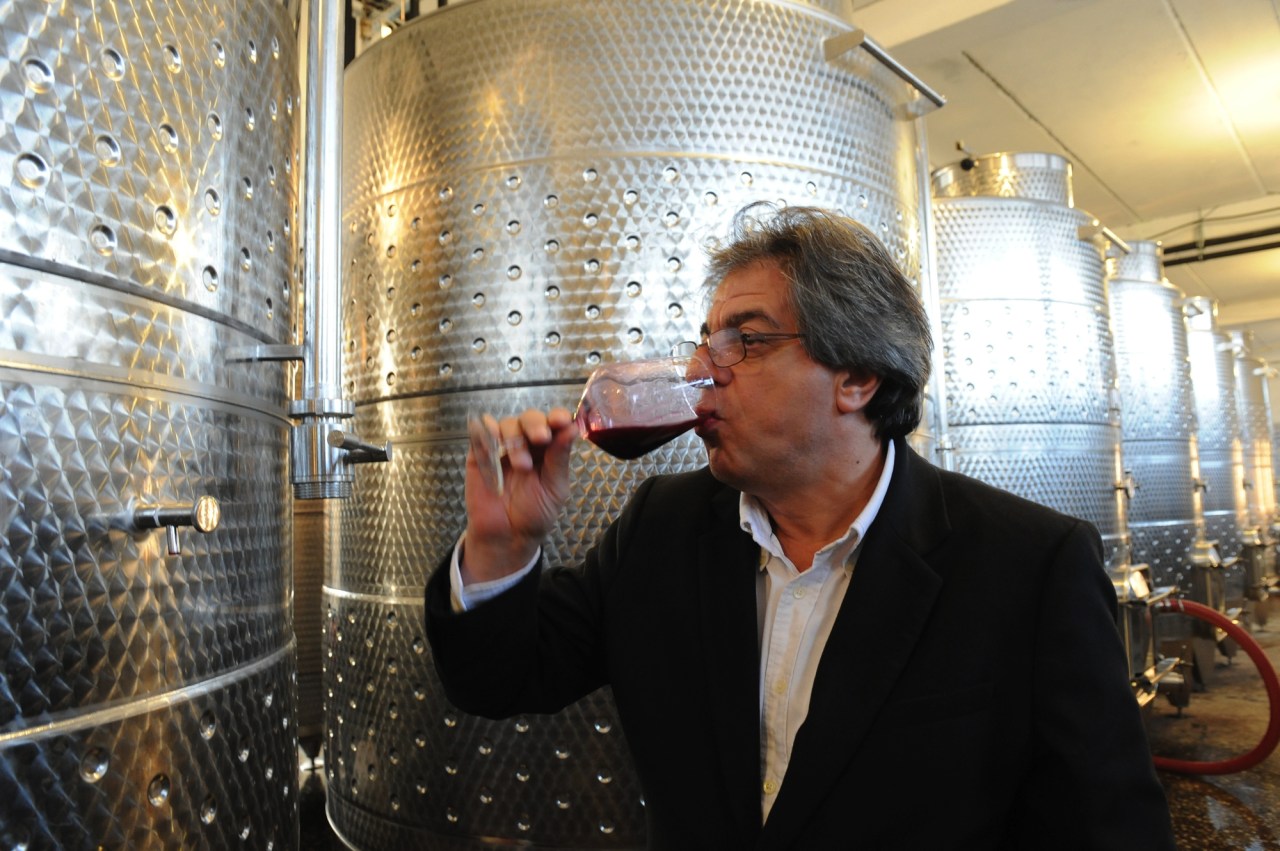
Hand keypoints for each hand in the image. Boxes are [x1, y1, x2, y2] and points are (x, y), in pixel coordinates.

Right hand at [462, 407, 576, 582]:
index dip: (557, 417)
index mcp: (548, 449)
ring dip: (515, 439)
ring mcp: (502, 447)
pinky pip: (481, 433)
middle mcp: (526, 443)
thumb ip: (560, 457)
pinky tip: (496, 444)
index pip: (554, 423)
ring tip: (522, 466)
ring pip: (508, 424)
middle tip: (541, 438)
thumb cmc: (534, 513)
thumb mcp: (554, 487)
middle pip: (530, 418)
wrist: (506, 536)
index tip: (561, 420)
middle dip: (536, 424)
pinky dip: (488, 432)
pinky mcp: (480, 454)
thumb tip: (572, 429)